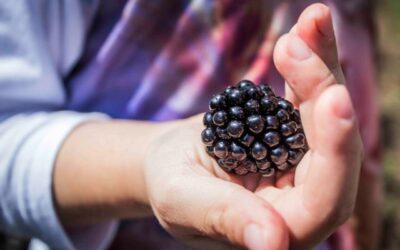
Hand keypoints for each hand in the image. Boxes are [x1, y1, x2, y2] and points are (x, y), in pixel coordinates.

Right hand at [144, 3, 362, 249]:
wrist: (168, 161)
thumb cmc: (170, 187)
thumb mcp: (185, 202)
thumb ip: (225, 218)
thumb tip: (272, 245)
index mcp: (283, 227)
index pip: (323, 200)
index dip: (334, 152)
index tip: (332, 100)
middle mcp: (303, 195)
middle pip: (331, 148)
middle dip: (321, 92)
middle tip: (296, 48)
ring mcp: (302, 159)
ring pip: (326, 112)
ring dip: (320, 64)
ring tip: (310, 22)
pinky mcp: (295, 128)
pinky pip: (309, 92)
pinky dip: (312, 57)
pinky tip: (311, 23)